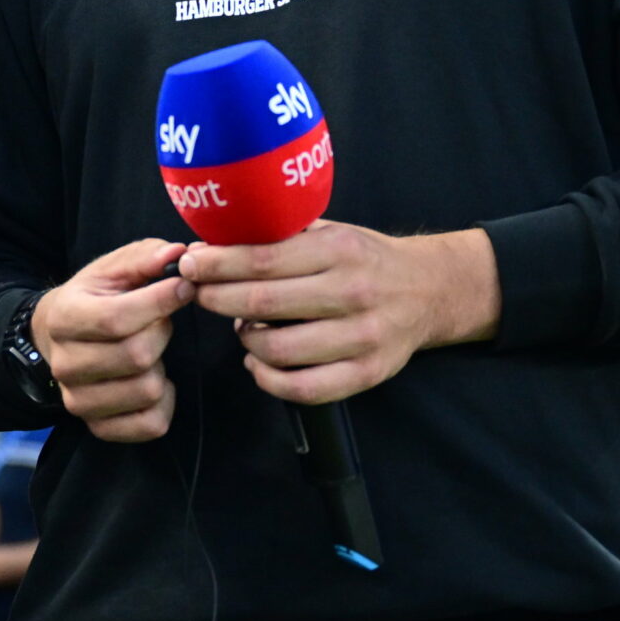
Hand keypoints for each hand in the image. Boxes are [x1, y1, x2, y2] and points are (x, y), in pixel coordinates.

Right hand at [31, 238, 192, 442]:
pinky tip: (152, 380)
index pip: (116, 318)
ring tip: (149, 351)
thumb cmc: (93, 299)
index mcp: (64, 318)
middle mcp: (65, 364)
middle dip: (160, 333)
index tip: (184, 287)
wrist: (56, 339)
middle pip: (137, 355)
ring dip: (161, 367)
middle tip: (157, 322)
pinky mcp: (99, 427)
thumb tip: (179, 254)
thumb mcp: (111, 270)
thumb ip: (144, 258)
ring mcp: (79, 401)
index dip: (160, 301)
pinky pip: (152, 424)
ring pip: (148, 389)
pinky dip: (164, 402)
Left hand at [181, 223, 499, 403]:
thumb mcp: (329, 232)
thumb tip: (211, 244)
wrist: (429, 290)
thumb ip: (279, 237)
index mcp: (339, 250)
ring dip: (243, 338)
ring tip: (239, 325)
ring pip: (278, 349)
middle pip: (262, 303)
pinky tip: (257, 362)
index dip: (217, 265)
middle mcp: (353, 293)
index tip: (190, 265)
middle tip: (197, 294)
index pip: (263, 260)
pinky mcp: (367, 374)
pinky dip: (268, 379)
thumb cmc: (364, 259)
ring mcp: (362, 337)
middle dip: (216, 298)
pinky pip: (303, 389)